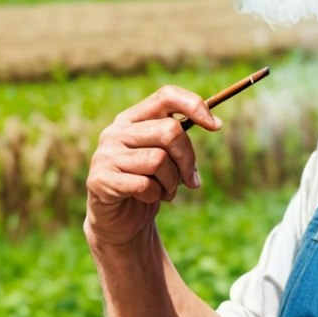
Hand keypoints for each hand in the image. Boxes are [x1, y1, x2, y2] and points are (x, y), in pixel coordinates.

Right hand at [84, 85, 222, 245]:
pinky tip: (149, 199)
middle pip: (170, 131)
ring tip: (166, 191)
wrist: (119, 220)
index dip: (194, 106)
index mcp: (132, 118)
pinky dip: (156, 195)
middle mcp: (116, 131)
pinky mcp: (101, 180)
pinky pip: (145, 184)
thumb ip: (180, 139)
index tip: (216, 126)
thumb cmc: (148, 183)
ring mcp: (106, 155)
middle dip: (188, 159)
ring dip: (172, 182)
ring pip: (159, 160)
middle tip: (190, 179)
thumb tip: (214, 123)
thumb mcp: (167, 157)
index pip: (166, 96)